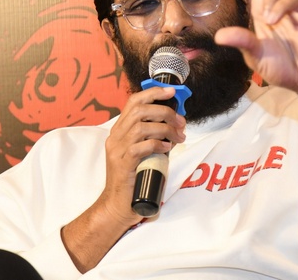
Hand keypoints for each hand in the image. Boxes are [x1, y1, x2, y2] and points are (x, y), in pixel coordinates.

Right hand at [99, 87, 185, 225]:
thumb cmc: (134, 179)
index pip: (133, 102)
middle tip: (181, 122)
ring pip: (142, 127)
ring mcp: (117, 150)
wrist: (117, 206)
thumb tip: (175, 124)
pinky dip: (157, 144)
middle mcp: (116, 137)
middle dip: (165, 112)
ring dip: (165, 129)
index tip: (172, 92)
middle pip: (140, 111)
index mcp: (119, 131)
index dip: (153, 93)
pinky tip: (167, 148)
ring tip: (178, 138)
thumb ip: (153, 137)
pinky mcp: (123, 165)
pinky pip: (141, 147)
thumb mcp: (142, 152)